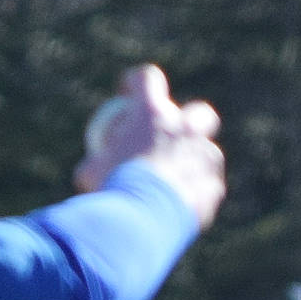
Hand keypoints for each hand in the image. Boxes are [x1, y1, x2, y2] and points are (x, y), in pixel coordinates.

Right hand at [74, 64, 224, 227]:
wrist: (142, 220)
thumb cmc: (113, 189)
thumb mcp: (91, 175)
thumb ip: (94, 166)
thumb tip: (88, 172)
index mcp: (151, 113)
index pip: (146, 79)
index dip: (137, 82)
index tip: (129, 95)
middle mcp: (183, 128)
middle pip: (199, 112)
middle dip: (192, 120)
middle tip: (177, 137)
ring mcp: (203, 155)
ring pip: (209, 153)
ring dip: (197, 164)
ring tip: (180, 184)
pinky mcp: (212, 185)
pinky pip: (210, 187)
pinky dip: (199, 195)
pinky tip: (186, 208)